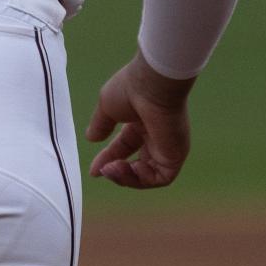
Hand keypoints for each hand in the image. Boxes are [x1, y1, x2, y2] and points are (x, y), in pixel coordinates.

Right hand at [86, 52, 196, 188]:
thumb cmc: (130, 90)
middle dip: (117, 171)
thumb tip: (91, 139)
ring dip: (126, 178)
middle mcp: (155, 137)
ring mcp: (166, 147)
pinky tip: (125, 169)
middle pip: (136, 164)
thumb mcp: (107, 108)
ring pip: (148, 175)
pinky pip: (161, 178)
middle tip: (102, 171)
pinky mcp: (175, 156)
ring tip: (110, 170)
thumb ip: (100, 125)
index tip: (93, 170)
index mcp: (140, 122)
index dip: (108, 158)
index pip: (124, 147)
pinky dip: (141, 180)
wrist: (152, 85)